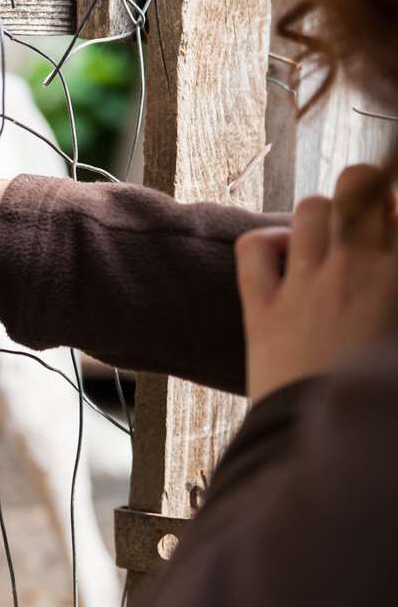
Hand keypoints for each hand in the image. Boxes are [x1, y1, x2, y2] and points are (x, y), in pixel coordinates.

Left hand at [236, 164, 397, 402]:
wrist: (335, 449)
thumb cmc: (379, 400)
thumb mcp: (397, 342)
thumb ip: (392, 288)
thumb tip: (385, 267)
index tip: (394, 224)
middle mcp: (358, 273)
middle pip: (361, 188)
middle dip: (366, 188)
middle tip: (367, 218)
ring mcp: (307, 288)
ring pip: (312, 209)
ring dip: (321, 217)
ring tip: (326, 243)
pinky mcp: (262, 309)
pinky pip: (254, 248)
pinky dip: (267, 244)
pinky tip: (284, 261)